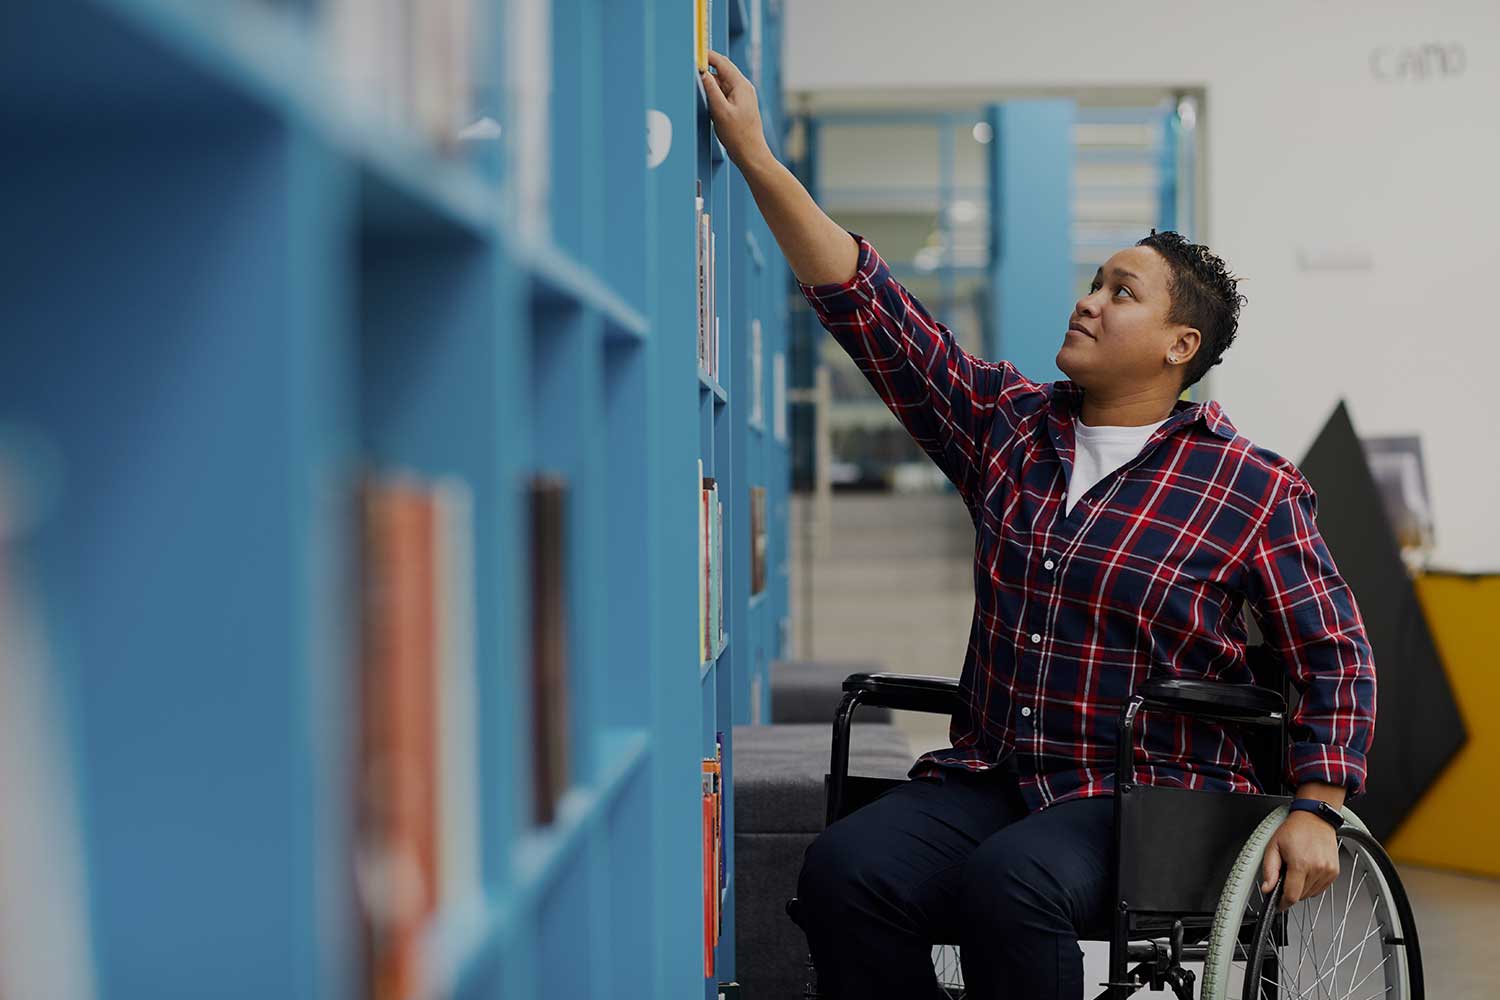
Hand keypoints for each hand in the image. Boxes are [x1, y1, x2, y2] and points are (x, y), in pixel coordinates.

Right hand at [699, 50, 769, 169]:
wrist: (751, 153)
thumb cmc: (738, 135)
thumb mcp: (719, 110)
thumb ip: (711, 89)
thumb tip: (702, 72)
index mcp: (741, 85)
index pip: (722, 62)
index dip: (707, 55)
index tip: (694, 53)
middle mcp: (744, 87)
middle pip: (722, 70)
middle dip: (707, 69)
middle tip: (691, 71)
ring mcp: (742, 96)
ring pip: (722, 82)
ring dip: (710, 83)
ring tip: (700, 92)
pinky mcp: (739, 104)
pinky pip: (724, 92)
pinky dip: (715, 93)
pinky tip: (708, 102)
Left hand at [1260, 811, 1339, 911]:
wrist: (1315, 818)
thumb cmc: (1294, 829)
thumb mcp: (1273, 846)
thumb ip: (1269, 870)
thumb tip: (1267, 888)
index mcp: (1301, 864)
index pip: (1292, 896)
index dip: (1282, 903)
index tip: (1278, 903)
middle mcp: (1318, 869)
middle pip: (1301, 896)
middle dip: (1290, 890)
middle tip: (1286, 874)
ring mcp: (1328, 871)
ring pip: (1311, 894)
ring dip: (1301, 887)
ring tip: (1297, 868)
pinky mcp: (1335, 872)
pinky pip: (1320, 888)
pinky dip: (1312, 884)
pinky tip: (1307, 870)